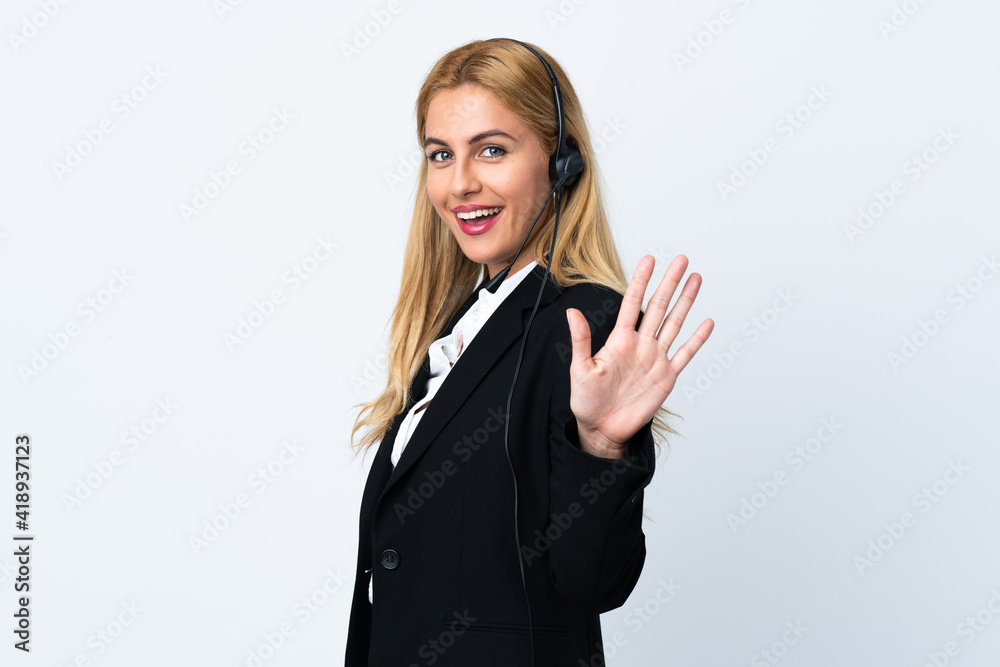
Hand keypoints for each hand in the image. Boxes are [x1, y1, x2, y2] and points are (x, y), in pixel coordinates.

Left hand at [565, 255, 713, 457]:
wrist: (602, 429)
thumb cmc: (587, 401)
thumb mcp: (580, 369)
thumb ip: (581, 340)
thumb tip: (572, 312)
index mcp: (619, 340)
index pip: (632, 303)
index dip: (640, 281)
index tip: (648, 260)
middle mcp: (640, 345)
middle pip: (659, 307)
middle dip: (669, 282)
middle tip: (680, 259)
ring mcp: (655, 359)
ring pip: (675, 324)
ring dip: (685, 302)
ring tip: (695, 279)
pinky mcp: (666, 377)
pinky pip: (685, 354)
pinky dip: (697, 339)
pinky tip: (706, 322)